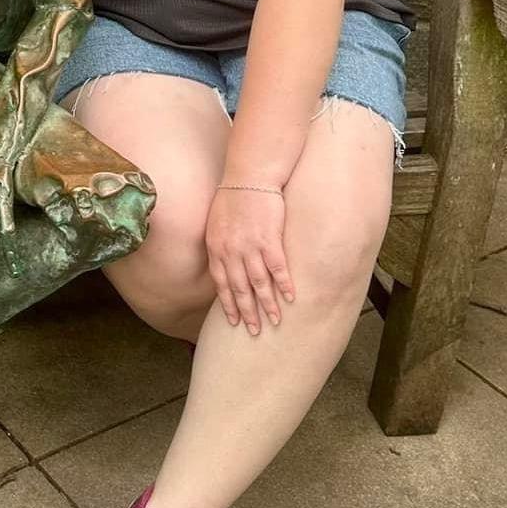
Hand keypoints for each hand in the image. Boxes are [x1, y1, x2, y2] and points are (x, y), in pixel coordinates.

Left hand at [204, 186, 294, 335]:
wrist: (249, 176)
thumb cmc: (233, 197)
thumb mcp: (216, 222)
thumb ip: (218, 244)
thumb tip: (222, 261)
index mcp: (216, 247)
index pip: (220, 283)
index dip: (227, 303)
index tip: (233, 320)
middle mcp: (230, 251)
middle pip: (239, 288)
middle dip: (246, 312)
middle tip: (254, 331)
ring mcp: (250, 246)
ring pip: (258, 283)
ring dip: (267, 304)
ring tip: (274, 321)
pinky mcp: (269, 239)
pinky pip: (277, 267)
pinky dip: (284, 284)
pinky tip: (291, 298)